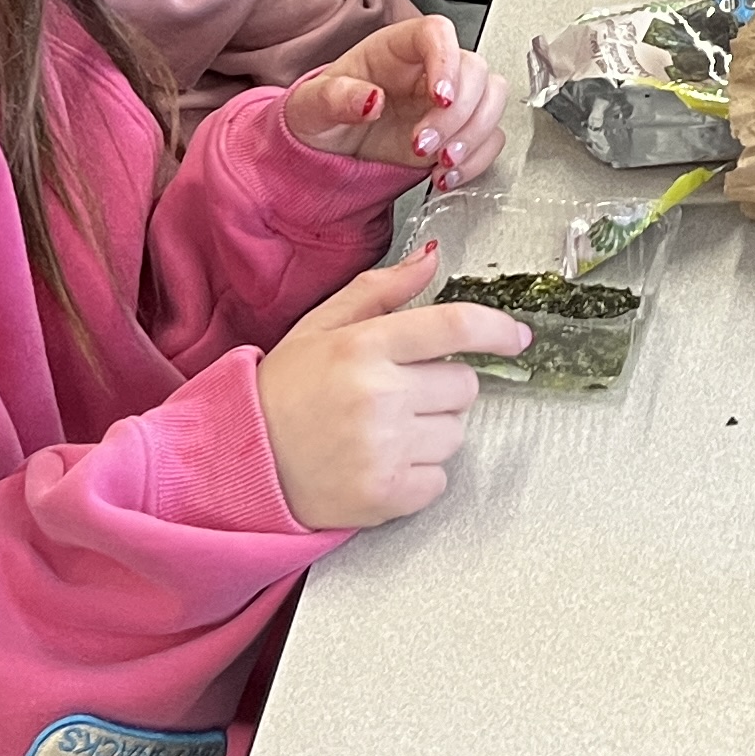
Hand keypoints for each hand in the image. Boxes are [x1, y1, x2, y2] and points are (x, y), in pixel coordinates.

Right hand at [254, 247, 523, 529]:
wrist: (238, 465)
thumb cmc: (282, 393)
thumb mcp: (320, 327)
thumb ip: (380, 291)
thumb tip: (434, 260)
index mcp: (364, 346)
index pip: (455, 328)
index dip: (496, 330)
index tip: (516, 337)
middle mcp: (379, 396)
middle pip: (464, 386)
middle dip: (441, 387)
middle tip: (397, 394)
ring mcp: (384, 449)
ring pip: (456, 433)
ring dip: (431, 431)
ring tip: (382, 431)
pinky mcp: (386, 496)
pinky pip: (440, 480)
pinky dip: (418, 475)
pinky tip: (380, 463)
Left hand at [282, 12, 506, 189]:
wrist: (329, 152)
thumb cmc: (322, 117)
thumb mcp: (310, 107)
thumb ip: (335, 98)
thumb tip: (370, 99)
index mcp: (396, 48)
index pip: (437, 33)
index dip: (447, 60)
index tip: (439, 96)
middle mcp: (429, 68)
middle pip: (474, 69)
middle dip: (457, 114)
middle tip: (423, 145)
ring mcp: (449, 99)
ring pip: (491, 99)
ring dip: (473, 135)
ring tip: (440, 162)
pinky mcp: (459, 131)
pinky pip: (490, 137)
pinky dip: (477, 159)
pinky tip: (447, 174)